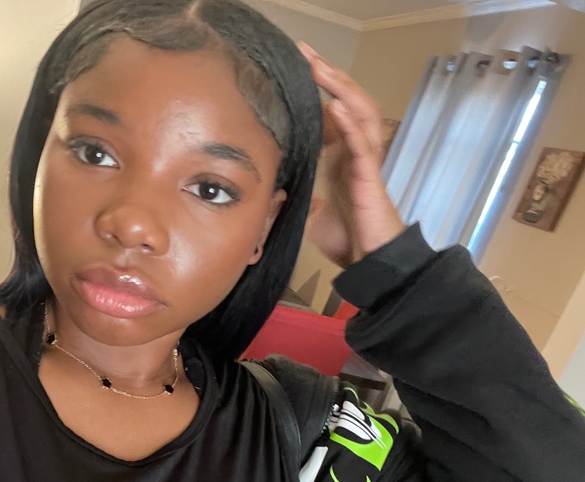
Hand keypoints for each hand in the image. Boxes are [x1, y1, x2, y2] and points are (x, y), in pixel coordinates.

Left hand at [297, 42, 405, 267]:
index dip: (317, 88)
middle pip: (347, 100)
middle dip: (327, 75)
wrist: (369, 263)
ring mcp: (365, 161)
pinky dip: (349, 122)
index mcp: (342, 156)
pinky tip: (335, 105)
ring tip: (320, 67)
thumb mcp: (312, 211)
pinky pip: (362, 143)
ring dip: (340, 88)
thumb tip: (278, 187)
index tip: (294, 68)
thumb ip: (300, 193)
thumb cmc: (346, 238)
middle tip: (305, 52)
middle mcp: (355, 152)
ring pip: (359, 112)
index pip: (332, 110)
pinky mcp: (371, 176)